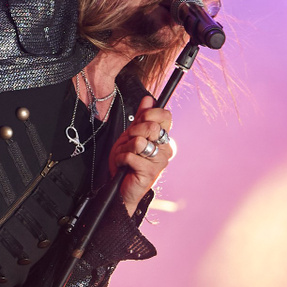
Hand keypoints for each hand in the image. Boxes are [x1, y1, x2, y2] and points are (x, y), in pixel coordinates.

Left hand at [110, 96, 175, 213]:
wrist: (120, 188)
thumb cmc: (126, 162)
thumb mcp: (131, 135)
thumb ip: (140, 117)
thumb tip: (148, 99)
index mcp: (163, 138)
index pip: (165, 116)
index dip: (149, 114)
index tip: (138, 121)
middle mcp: (165, 149)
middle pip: (152, 127)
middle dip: (133, 132)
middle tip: (129, 143)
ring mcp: (159, 161)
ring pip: (139, 142)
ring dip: (125, 148)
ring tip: (125, 156)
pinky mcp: (150, 172)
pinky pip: (131, 156)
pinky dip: (121, 159)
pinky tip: (123, 165)